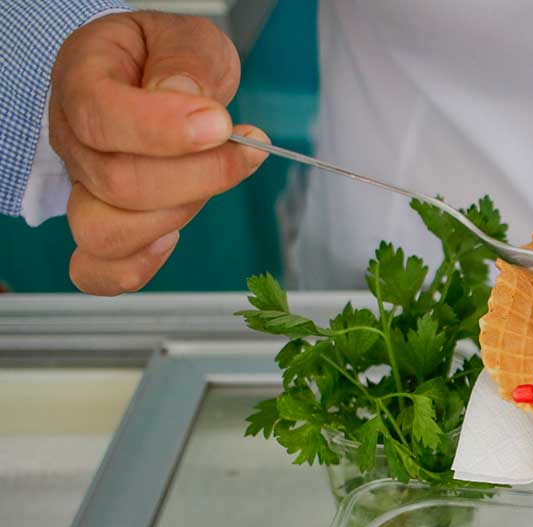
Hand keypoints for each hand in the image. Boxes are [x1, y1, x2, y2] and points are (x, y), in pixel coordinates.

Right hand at [49, 11, 268, 294]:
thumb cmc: (168, 59)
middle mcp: (74, 140)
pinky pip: (94, 269)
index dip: (163, 129)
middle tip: (246, 148)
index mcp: (83, 81)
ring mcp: (84, 188)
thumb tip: (189, 100)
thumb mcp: (186, 38)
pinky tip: (172, 239)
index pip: (102, 115)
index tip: (220, 123)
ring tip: (216, 179)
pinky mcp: (104, 223)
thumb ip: (185, 62)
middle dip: (199, 175)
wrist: (154, 77)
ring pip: (103, 231)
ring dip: (176, 216)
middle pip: (118, 182)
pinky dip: (135, 267)